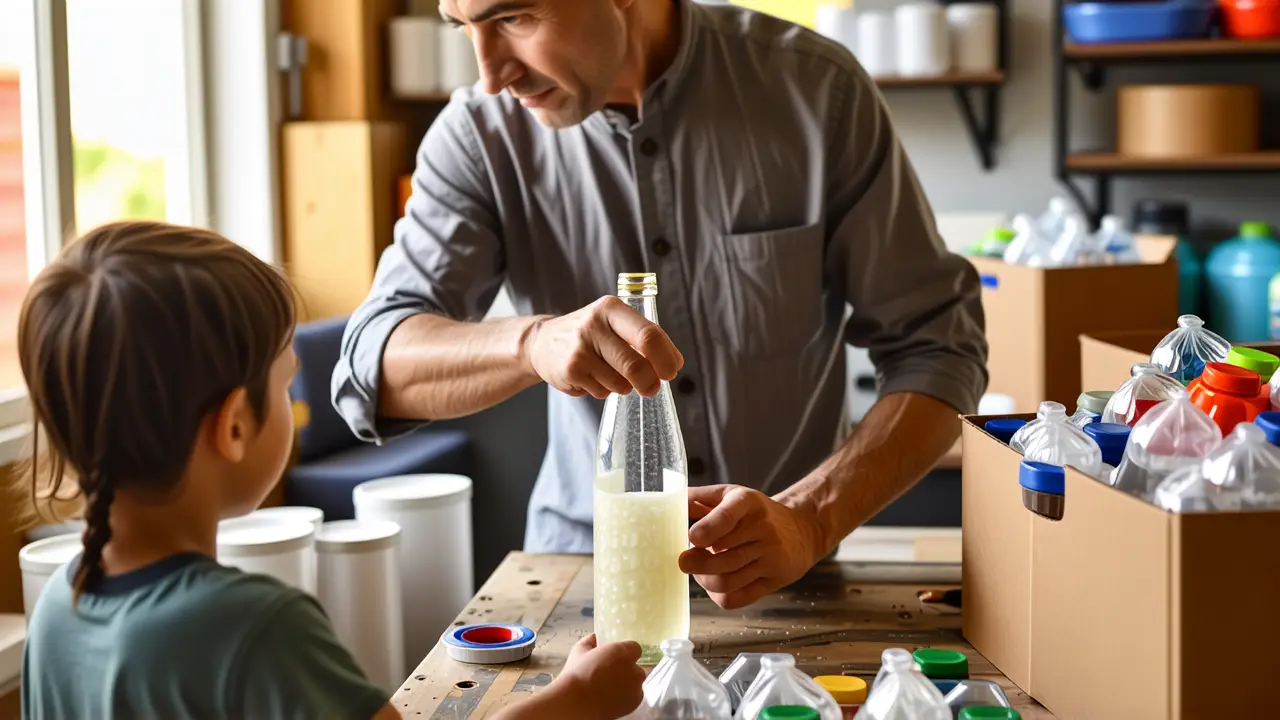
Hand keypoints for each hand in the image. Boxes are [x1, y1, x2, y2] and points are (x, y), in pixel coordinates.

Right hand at [523, 296, 683, 399]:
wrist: (542, 341)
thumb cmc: (591, 333)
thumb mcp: (614, 322)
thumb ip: (644, 337)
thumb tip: (675, 363)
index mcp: (610, 308)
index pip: (649, 335)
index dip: (666, 358)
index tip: (672, 370)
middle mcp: (594, 325)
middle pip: (636, 365)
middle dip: (650, 382)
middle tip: (652, 387)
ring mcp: (580, 350)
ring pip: (621, 383)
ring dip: (625, 386)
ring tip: (610, 373)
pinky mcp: (570, 371)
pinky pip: (603, 392)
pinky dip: (605, 390)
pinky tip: (592, 377)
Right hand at [554, 634, 645, 718]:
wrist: (577, 703)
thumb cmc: (576, 675)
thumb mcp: (579, 652)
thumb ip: (589, 641)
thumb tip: (594, 638)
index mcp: (622, 652)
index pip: (635, 648)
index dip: (626, 653)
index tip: (616, 659)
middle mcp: (633, 668)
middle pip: (636, 666)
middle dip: (627, 670)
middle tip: (610, 675)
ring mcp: (636, 686)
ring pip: (636, 682)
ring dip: (628, 683)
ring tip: (610, 689)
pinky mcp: (635, 701)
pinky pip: (635, 696)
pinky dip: (627, 697)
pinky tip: (613, 698)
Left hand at [679, 485, 826, 609]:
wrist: (801, 529)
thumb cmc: (756, 512)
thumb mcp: (731, 495)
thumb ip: (699, 499)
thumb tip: (666, 505)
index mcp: (747, 503)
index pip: (726, 517)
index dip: (706, 531)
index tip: (692, 538)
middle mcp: (763, 529)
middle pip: (722, 557)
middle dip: (696, 563)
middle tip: (684, 562)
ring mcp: (771, 557)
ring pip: (728, 580)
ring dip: (705, 580)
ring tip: (699, 572)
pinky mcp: (774, 579)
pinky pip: (740, 597)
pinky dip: (719, 596)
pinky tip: (715, 584)